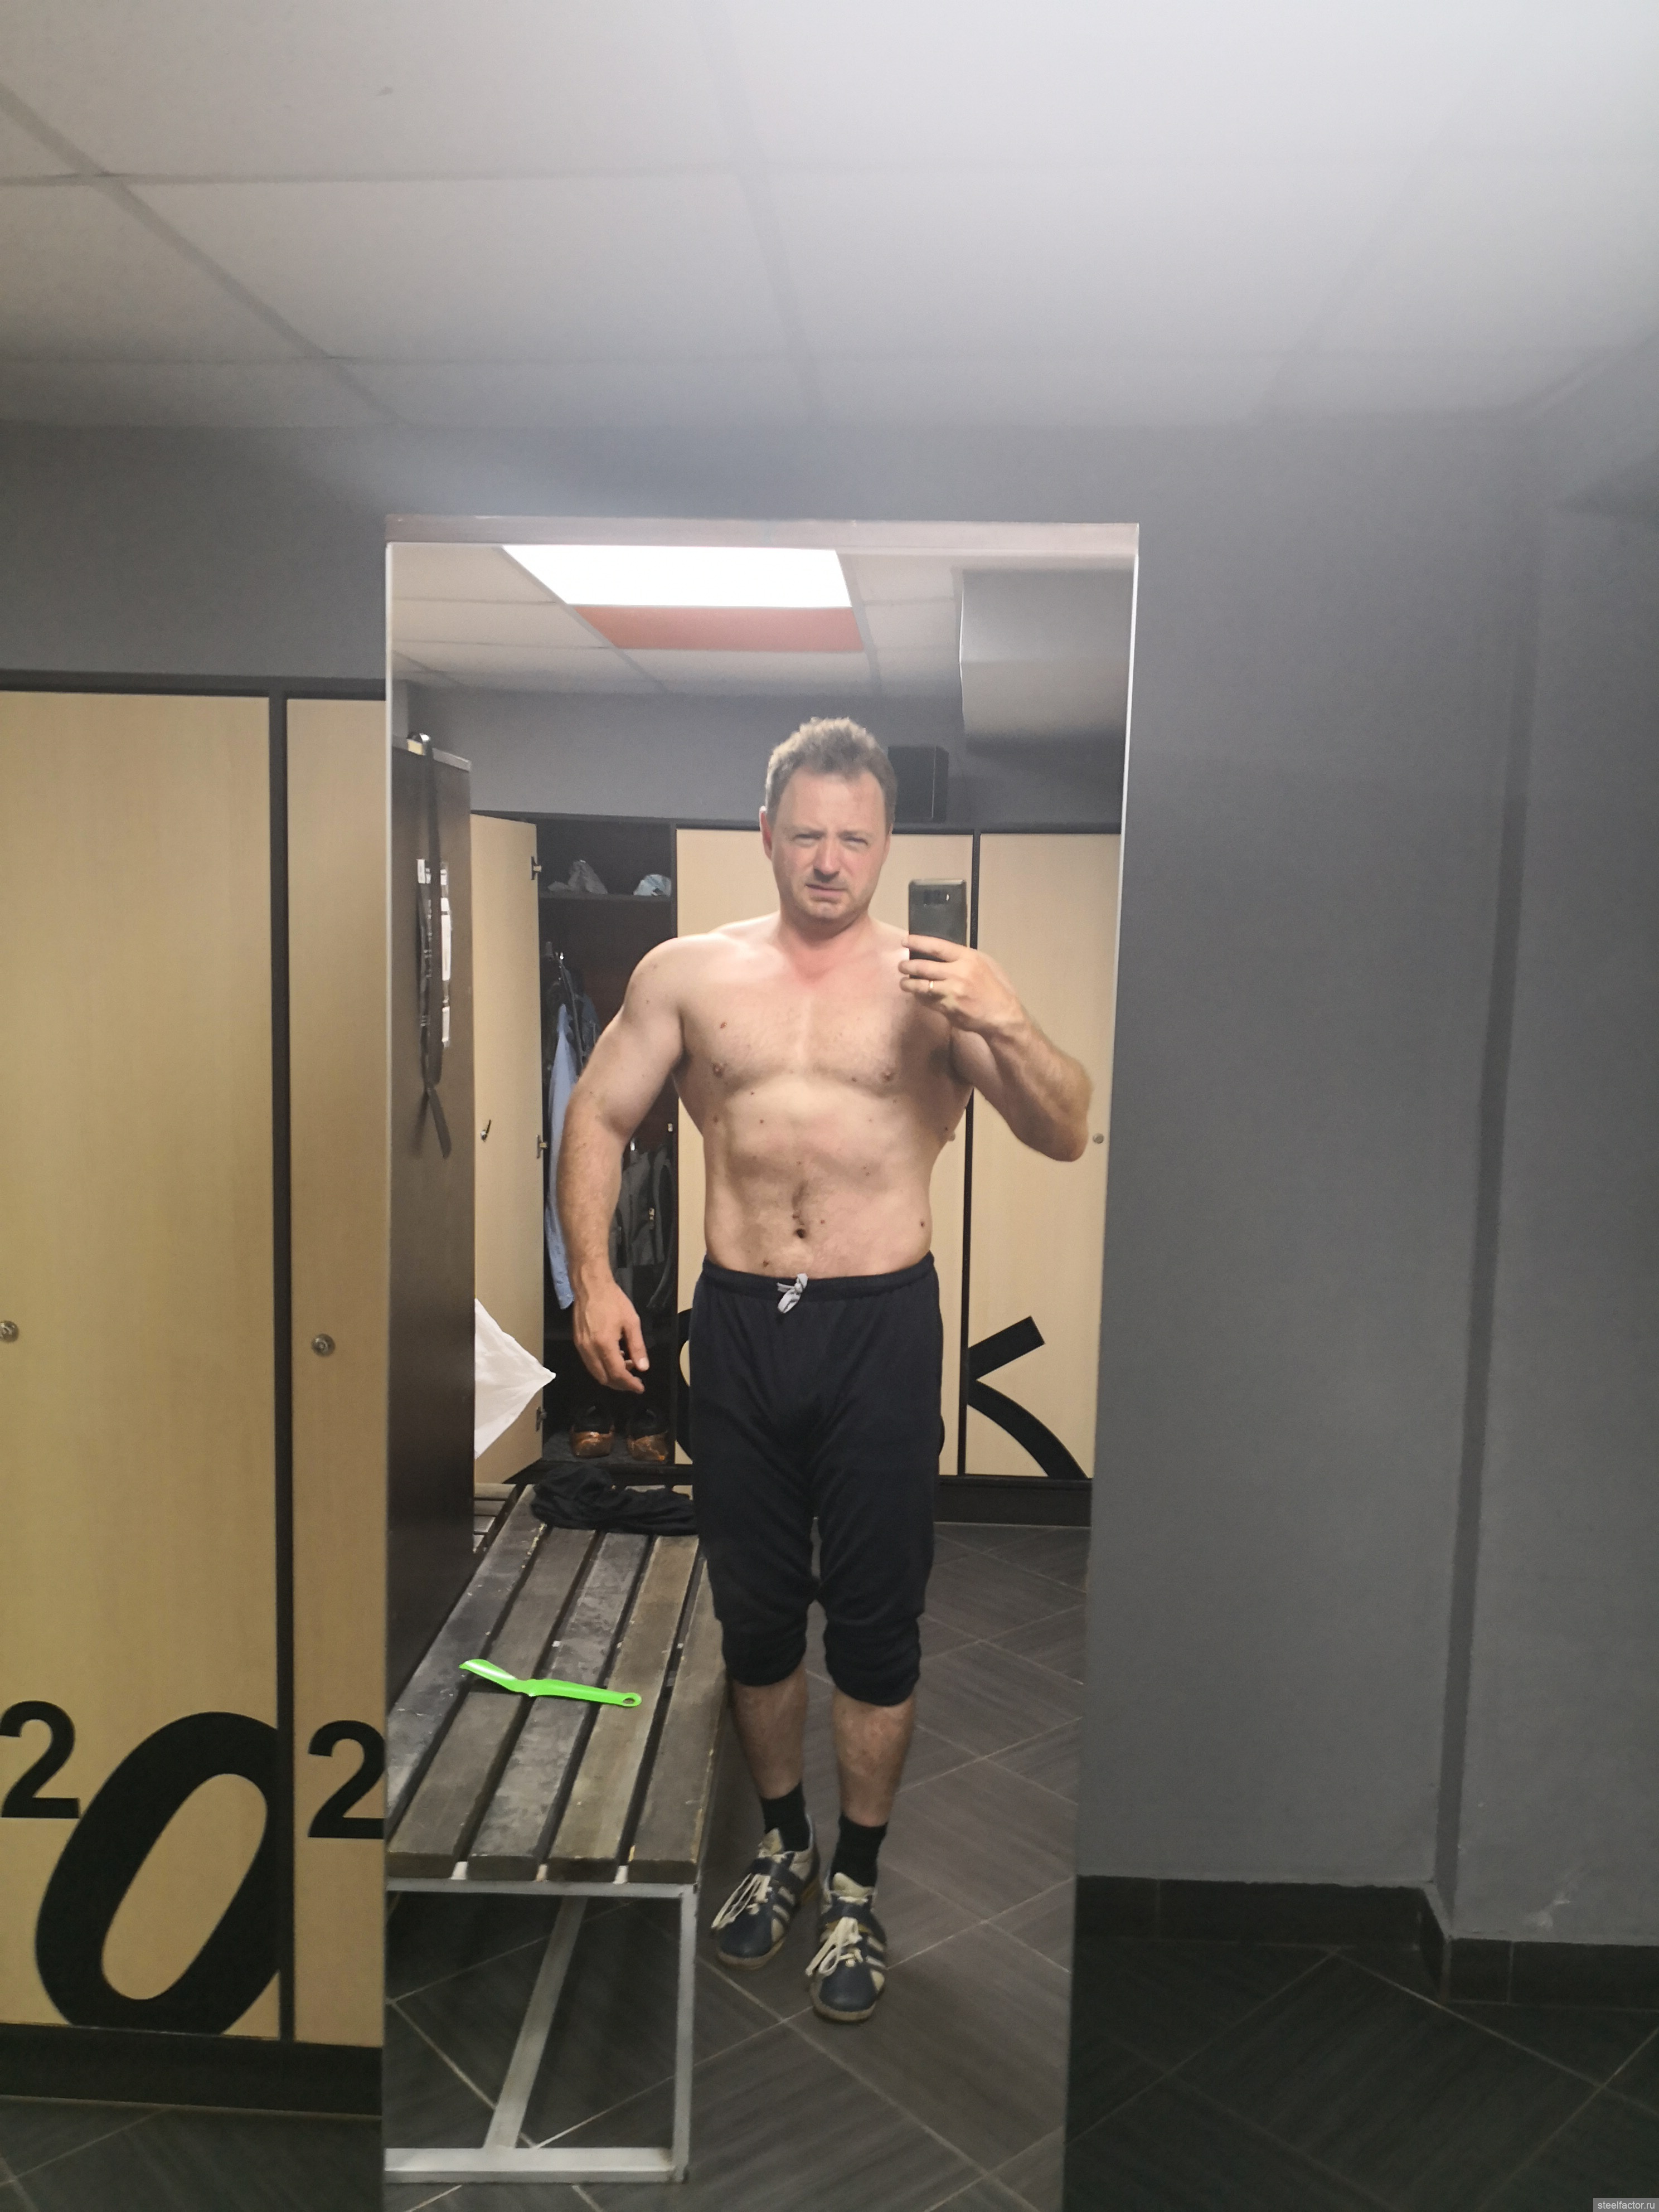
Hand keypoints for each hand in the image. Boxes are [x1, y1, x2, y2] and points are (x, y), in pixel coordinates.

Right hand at [572, 1276, 647, 1392]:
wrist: (590, 1286)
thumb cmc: (613, 1301)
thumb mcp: (631, 1322)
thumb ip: (637, 1347)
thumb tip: (643, 1367)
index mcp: (604, 1344)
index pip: (617, 1374)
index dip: (629, 1384)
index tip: (640, 1387)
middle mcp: (589, 1349)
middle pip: (604, 1378)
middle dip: (620, 1384)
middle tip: (634, 1381)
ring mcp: (581, 1347)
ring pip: (595, 1372)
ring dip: (611, 1376)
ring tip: (627, 1368)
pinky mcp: (577, 1342)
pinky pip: (589, 1363)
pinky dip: (602, 1367)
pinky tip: (614, 1358)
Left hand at [899, 935, 1024, 1037]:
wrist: (1002, 1015)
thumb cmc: (996, 987)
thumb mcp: (986, 963)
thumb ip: (965, 957)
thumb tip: (943, 953)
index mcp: (967, 959)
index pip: (936, 947)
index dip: (918, 942)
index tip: (905, 941)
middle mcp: (957, 974)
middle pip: (923, 967)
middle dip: (907, 966)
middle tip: (902, 966)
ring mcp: (950, 993)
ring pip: (920, 986)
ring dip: (908, 984)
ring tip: (904, 983)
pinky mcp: (946, 1009)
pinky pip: (926, 1001)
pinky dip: (920, 997)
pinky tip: (918, 995)